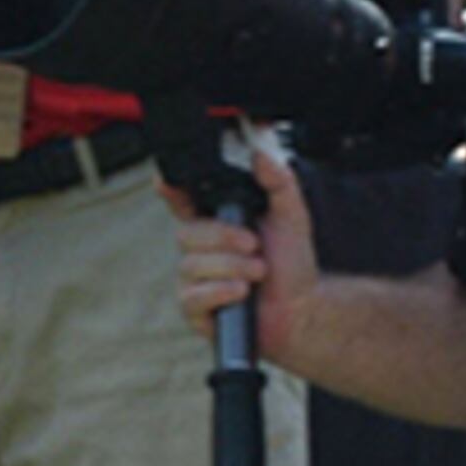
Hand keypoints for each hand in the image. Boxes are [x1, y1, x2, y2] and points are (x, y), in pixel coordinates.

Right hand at [167, 140, 318, 361]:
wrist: (302, 308)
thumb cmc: (291, 265)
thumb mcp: (291, 217)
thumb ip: (278, 183)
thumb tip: (260, 156)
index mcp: (215, 223)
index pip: (182, 202)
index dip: (170, 191)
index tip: (164, 183)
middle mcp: (199, 251)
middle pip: (186, 234)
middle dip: (223, 238)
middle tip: (254, 246)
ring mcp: (193, 280)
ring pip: (192, 265)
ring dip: (232, 268)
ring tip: (257, 274)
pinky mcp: (195, 310)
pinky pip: (193, 296)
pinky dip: (221, 292)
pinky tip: (241, 294)